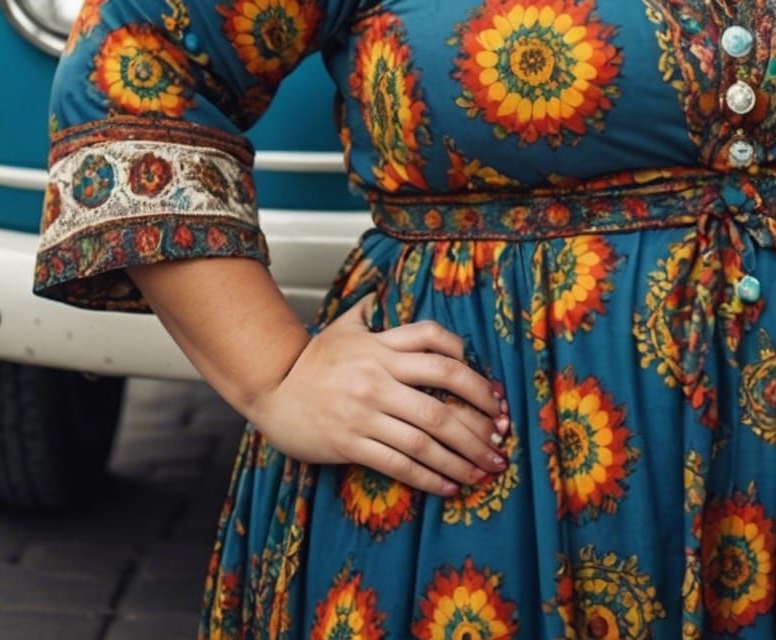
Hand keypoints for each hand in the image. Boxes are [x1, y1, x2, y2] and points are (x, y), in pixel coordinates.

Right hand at [247, 293, 510, 495]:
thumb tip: (389, 289)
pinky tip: (450, 485)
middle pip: (442, 396)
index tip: (492, 391)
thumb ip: (372, 308)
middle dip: (480, 419)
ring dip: (463, 455)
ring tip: (486, 469)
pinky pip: (399, 462)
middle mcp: (379, 376)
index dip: (470, 365)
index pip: (436, 344)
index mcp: (382, 346)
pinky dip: (429, 476)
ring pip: (427, 436)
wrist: (273, 391)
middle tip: (503, 437)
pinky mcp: (351, 443)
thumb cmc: (314, 360)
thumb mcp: (344, 326)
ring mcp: (366, 411)